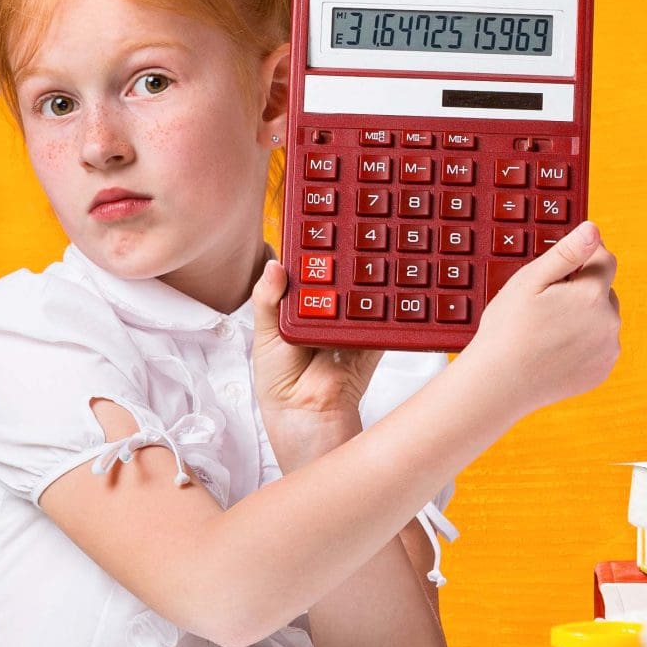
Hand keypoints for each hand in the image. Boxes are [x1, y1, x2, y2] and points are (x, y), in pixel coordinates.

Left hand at [247, 258, 385, 457]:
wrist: (307, 417)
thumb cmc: (279, 381)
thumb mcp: (263, 335)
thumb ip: (267, 299)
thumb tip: (275, 265)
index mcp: (300, 306)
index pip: (307, 272)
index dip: (310, 252)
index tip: (314, 229)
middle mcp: (327, 311)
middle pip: (337, 277)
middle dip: (339, 260)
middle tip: (340, 238)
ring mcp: (350, 325)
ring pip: (359, 293)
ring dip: (358, 280)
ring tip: (355, 263)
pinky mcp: (370, 341)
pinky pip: (380, 320)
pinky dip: (382, 307)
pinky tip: (378, 290)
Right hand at [467, 220, 620, 414]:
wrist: (500, 383)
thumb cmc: (508, 329)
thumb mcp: (530, 280)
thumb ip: (566, 252)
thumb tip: (593, 230)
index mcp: (592, 295)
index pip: (604, 258)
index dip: (583, 255)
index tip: (560, 266)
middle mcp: (608, 322)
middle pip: (603, 289)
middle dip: (581, 289)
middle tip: (545, 303)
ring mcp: (607, 349)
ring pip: (602, 318)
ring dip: (584, 315)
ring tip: (548, 327)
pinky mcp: (602, 370)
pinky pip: (599, 345)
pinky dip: (584, 342)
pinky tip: (556, 346)